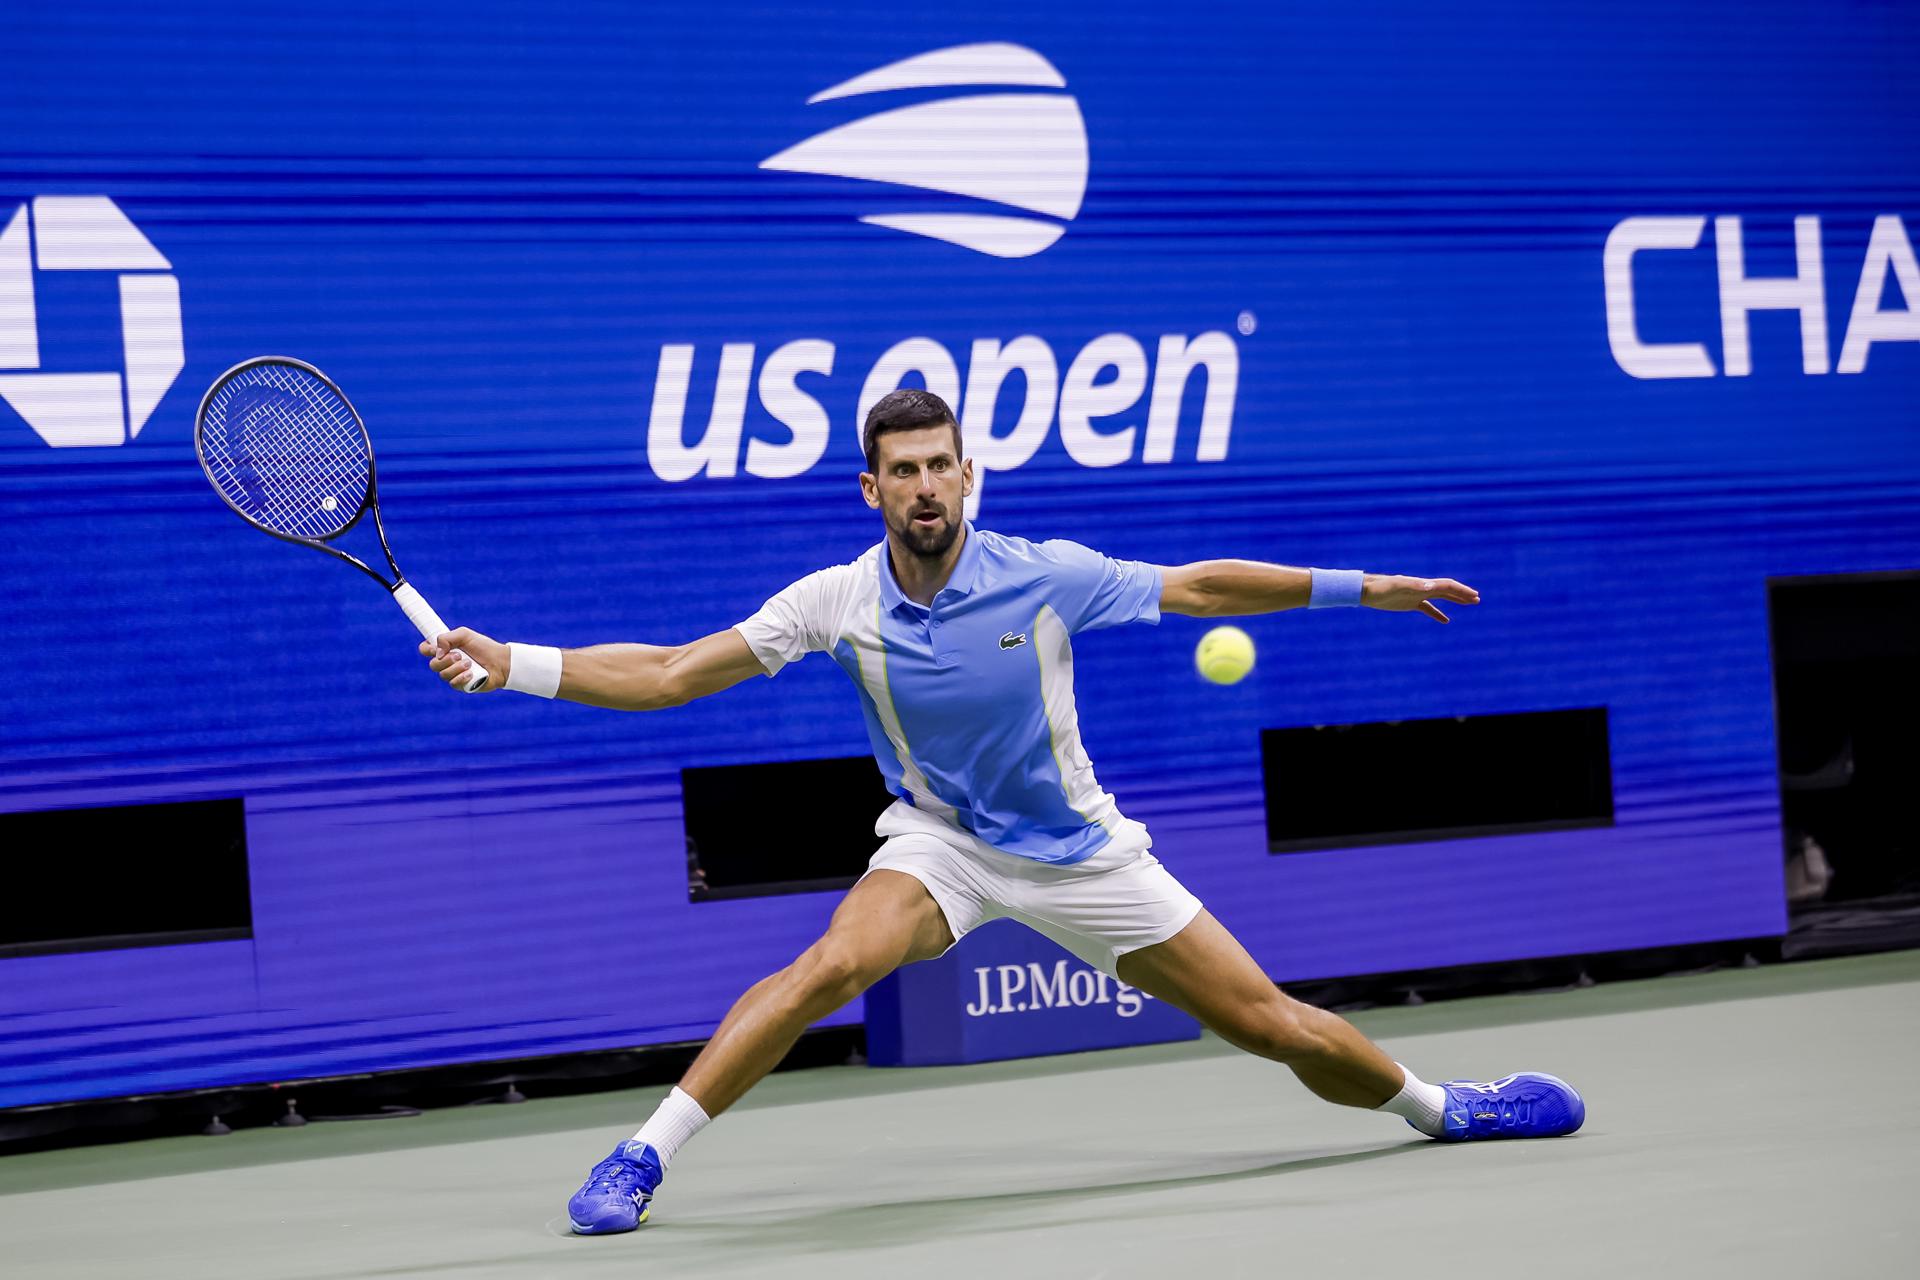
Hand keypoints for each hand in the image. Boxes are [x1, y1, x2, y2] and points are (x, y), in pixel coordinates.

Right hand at [418, 626, 509, 690]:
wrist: (500, 662)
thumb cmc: (484, 647)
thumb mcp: (465, 635)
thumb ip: (447, 638)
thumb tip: (437, 652)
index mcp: (445, 648)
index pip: (425, 650)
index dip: (426, 649)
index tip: (434, 648)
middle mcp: (447, 662)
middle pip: (433, 665)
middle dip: (446, 660)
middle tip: (459, 655)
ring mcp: (453, 674)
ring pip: (443, 675)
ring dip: (456, 668)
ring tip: (470, 663)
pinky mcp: (460, 685)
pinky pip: (453, 683)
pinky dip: (462, 677)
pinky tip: (471, 674)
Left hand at [1362, 575, 1479, 622]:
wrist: (1366, 591)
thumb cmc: (1380, 588)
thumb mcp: (1397, 587)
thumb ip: (1414, 586)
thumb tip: (1430, 586)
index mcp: (1422, 584)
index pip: (1446, 586)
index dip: (1461, 590)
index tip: (1474, 596)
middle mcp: (1422, 588)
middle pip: (1447, 590)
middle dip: (1462, 594)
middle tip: (1477, 599)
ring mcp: (1416, 595)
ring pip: (1440, 597)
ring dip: (1455, 600)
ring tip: (1469, 603)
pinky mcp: (1409, 603)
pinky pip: (1428, 608)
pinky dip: (1437, 613)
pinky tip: (1445, 621)